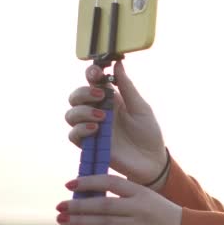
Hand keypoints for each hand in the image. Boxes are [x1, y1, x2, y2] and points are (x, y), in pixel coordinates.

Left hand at [56, 175, 182, 224]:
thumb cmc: (163, 214)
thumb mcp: (147, 197)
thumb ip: (124, 196)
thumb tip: (91, 195)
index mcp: (141, 192)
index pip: (110, 182)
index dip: (89, 182)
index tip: (69, 183)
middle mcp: (138, 208)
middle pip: (103, 205)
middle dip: (78, 205)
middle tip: (59, 205)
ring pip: (103, 223)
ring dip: (80, 221)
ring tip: (62, 219)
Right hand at [65, 61, 167, 183]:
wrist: (152, 161)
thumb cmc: (149, 133)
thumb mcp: (141, 107)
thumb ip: (127, 87)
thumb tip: (118, 63)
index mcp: (110, 99)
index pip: (92, 82)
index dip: (90, 73)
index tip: (96, 72)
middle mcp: (97, 111)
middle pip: (76, 96)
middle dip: (83, 92)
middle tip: (100, 95)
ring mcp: (92, 129)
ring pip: (71, 115)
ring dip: (82, 111)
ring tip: (102, 116)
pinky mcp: (90, 146)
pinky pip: (73, 135)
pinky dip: (81, 129)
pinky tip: (96, 129)